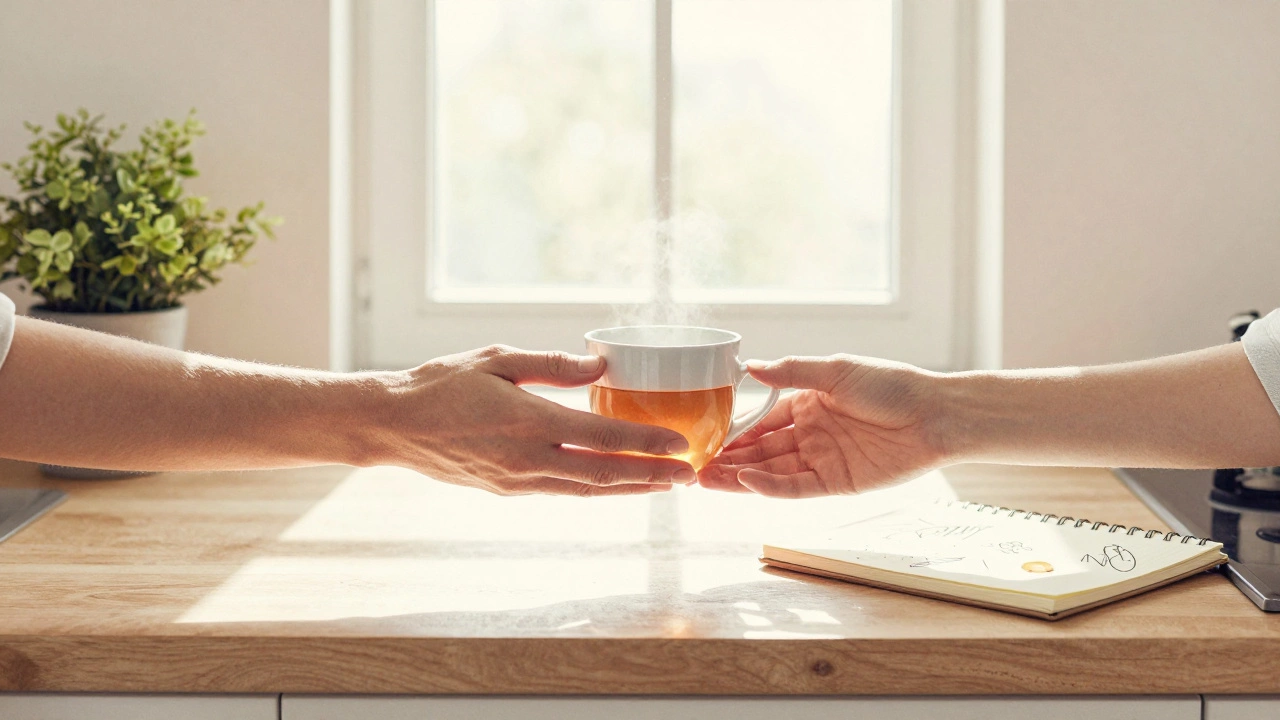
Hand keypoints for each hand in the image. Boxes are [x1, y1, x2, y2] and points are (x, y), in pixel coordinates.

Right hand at [374, 345, 695, 495]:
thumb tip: (600, 367)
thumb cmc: (441, 383)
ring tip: (666, 485)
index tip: (681, 443)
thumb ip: (551, 364)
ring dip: (630, 489)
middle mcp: (527, 458)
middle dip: (653, 476)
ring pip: (587, 490)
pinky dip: (597, 490)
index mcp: (528, 420)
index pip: (603, 437)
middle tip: (691, 475)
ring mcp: (517, 481)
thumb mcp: (496, 358)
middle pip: (605, 474)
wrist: (392, 426)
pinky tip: (618, 484)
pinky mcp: (507, 490)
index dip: (647, 443)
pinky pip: (563, 492)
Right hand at [697, 355, 944, 497]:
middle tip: (693, 467)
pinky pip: (796, 488)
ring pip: (771, 472)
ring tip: (705, 480)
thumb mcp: (835, 370)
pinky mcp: (837, 484)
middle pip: (760, 451)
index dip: (732, 432)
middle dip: (727, 460)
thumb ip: (790, 371)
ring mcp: (822, 460)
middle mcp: (810, 434)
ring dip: (739, 477)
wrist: (935, 415)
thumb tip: (748, 366)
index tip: (703, 438)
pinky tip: (745, 482)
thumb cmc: (891, 385)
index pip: (760, 421)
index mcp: (806, 404)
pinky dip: (770, 487)